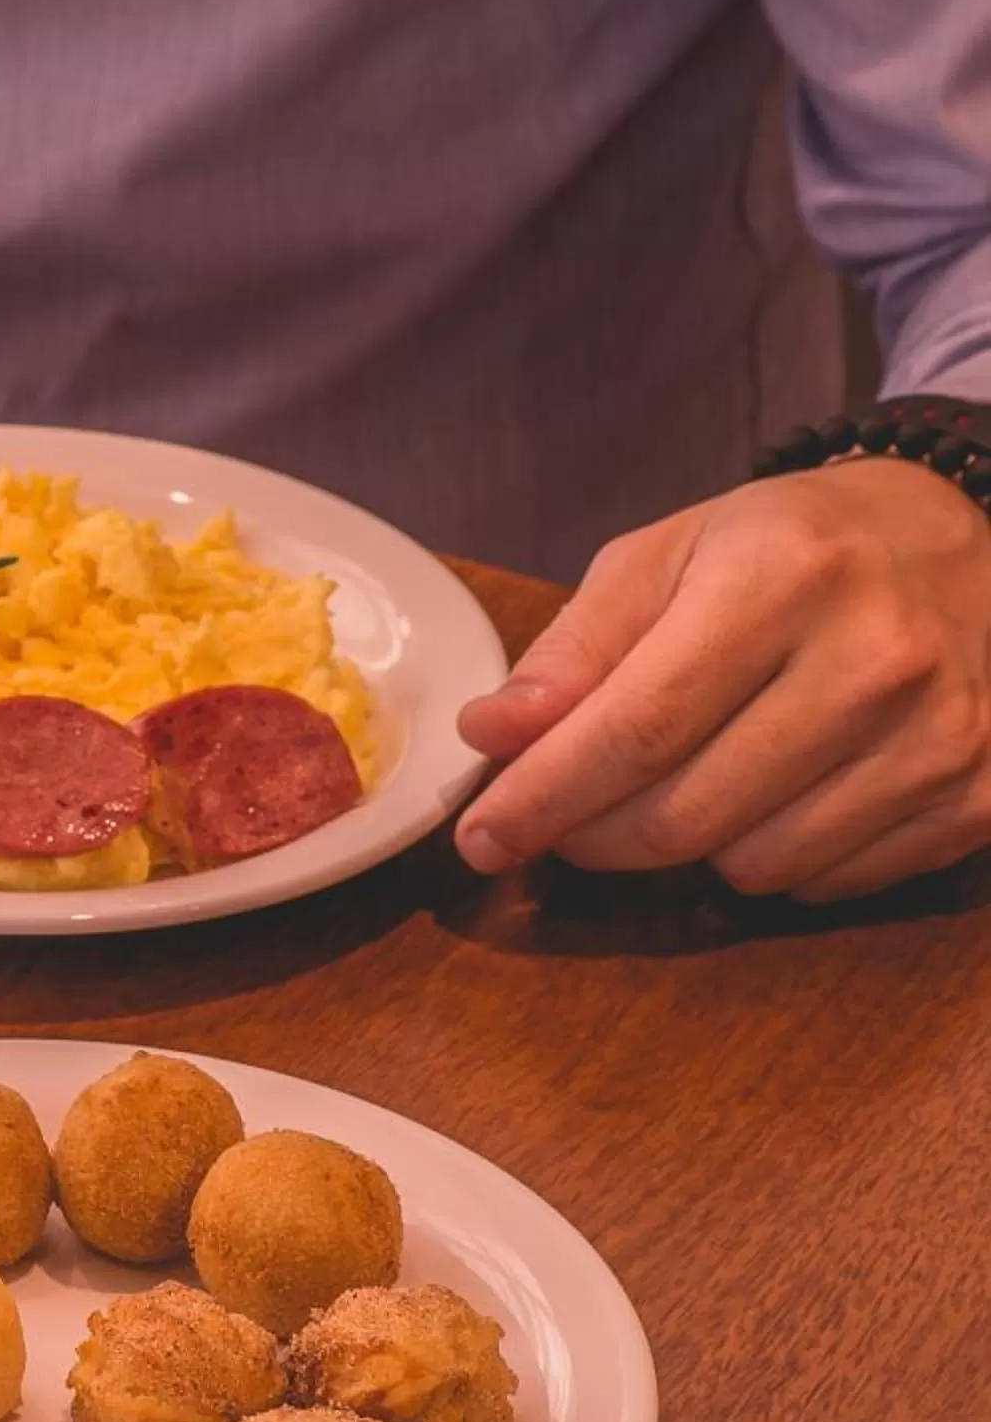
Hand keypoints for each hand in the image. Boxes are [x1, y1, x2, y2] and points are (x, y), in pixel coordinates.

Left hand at [456, 455, 990, 900]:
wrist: (968, 540)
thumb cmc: (796, 546)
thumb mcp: (673, 554)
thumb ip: (578, 647)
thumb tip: (495, 735)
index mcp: (782, 580)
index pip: (636, 730)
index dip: (543, 798)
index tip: (481, 838)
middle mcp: (873, 662)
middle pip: (686, 814)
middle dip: (593, 836)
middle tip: (560, 818)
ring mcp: (940, 738)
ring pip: (752, 865)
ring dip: (686, 848)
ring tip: (685, 781)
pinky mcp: (978, 797)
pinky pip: (828, 882)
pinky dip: (772, 857)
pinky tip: (772, 793)